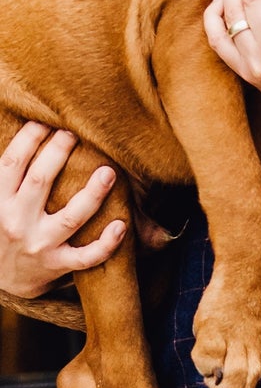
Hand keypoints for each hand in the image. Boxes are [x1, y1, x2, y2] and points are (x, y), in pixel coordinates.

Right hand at [0, 121, 123, 297]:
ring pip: (69, 217)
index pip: (12, 162)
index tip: (45, 122)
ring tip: (108, 172)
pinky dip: (105, 244)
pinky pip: (86, 256)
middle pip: (40, 181)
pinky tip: (121, 225)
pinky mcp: (57, 265)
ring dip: (92, 194)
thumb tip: (28, 134)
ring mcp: (39, 245)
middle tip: (74, 134)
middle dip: (58, 153)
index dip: (29, 138)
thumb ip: (8, 176)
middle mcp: (17, 221)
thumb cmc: (2, 229)